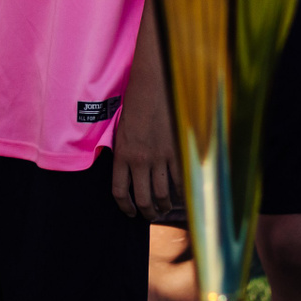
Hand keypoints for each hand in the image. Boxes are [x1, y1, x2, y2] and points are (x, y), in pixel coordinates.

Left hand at [112, 76, 177, 218]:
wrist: (152, 86)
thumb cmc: (135, 103)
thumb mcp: (121, 129)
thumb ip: (123, 152)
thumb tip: (127, 171)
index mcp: (122, 154)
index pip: (119, 191)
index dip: (124, 207)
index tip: (129, 213)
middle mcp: (139, 160)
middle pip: (142, 198)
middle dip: (146, 212)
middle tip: (150, 215)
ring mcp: (159, 157)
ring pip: (161, 193)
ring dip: (163, 205)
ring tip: (165, 208)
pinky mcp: (175, 151)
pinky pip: (179, 179)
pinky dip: (180, 191)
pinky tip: (180, 195)